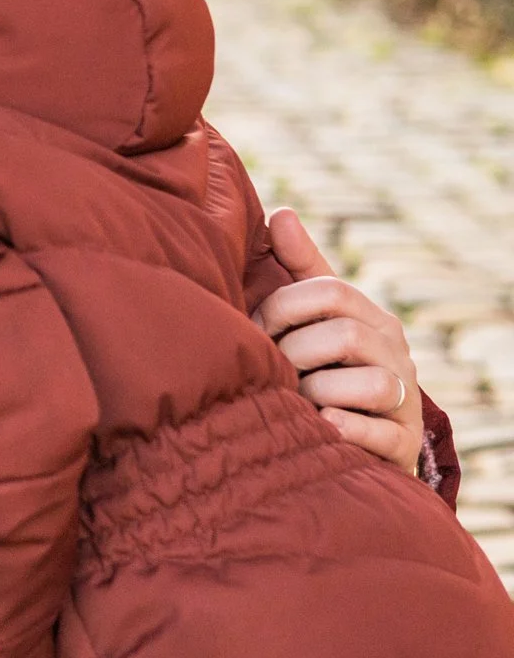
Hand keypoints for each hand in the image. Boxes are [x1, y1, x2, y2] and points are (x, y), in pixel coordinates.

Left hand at [253, 208, 421, 473]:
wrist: (356, 436)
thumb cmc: (321, 366)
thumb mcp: (312, 314)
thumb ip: (298, 267)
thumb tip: (281, 213)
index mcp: (370, 317)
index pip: (329, 290)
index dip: (281, 307)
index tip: (252, 329)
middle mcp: (396, 354)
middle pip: (346, 335)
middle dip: (295, 353)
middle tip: (271, 369)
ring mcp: (404, 400)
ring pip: (374, 384)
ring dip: (319, 393)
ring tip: (294, 401)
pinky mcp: (402, 445)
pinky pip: (382, 434)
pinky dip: (346, 430)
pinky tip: (319, 426)